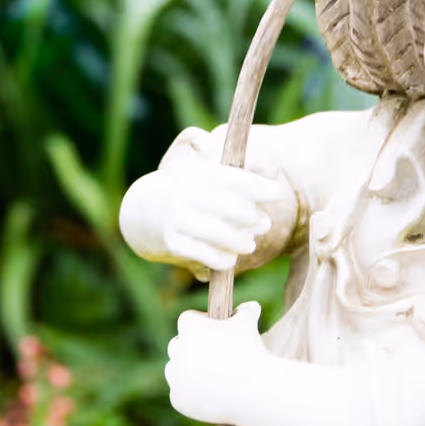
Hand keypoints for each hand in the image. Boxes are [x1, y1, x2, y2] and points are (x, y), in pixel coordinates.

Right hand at [121, 163, 295, 275]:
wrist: (148, 210)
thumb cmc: (193, 190)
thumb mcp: (209, 171)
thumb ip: (242, 167)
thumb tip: (274, 166)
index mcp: (196, 172)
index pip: (229, 177)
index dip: (256, 185)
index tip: (276, 193)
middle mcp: (184, 193)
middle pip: (226, 206)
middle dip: (251, 216)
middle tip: (264, 224)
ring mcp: (177, 218)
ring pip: (217, 233)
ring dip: (240, 240)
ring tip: (249, 244)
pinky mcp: (173, 242)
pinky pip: (205, 254)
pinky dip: (222, 258)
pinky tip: (231, 257)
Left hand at [165, 302, 267, 425]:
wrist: (255, 392)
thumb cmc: (252, 353)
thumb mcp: (250, 325)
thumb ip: (247, 311)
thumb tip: (251, 306)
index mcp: (190, 328)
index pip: (187, 319)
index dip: (200, 322)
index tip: (212, 329)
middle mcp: (178, 350)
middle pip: (177, 344)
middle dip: (190, 347)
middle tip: (207, 352)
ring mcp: (176, 377)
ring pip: (174, 369)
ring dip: (184, 369)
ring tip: (203, 373)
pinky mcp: (178, 399)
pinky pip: (179, 393)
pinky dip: (189, 393)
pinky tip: (204, 393)